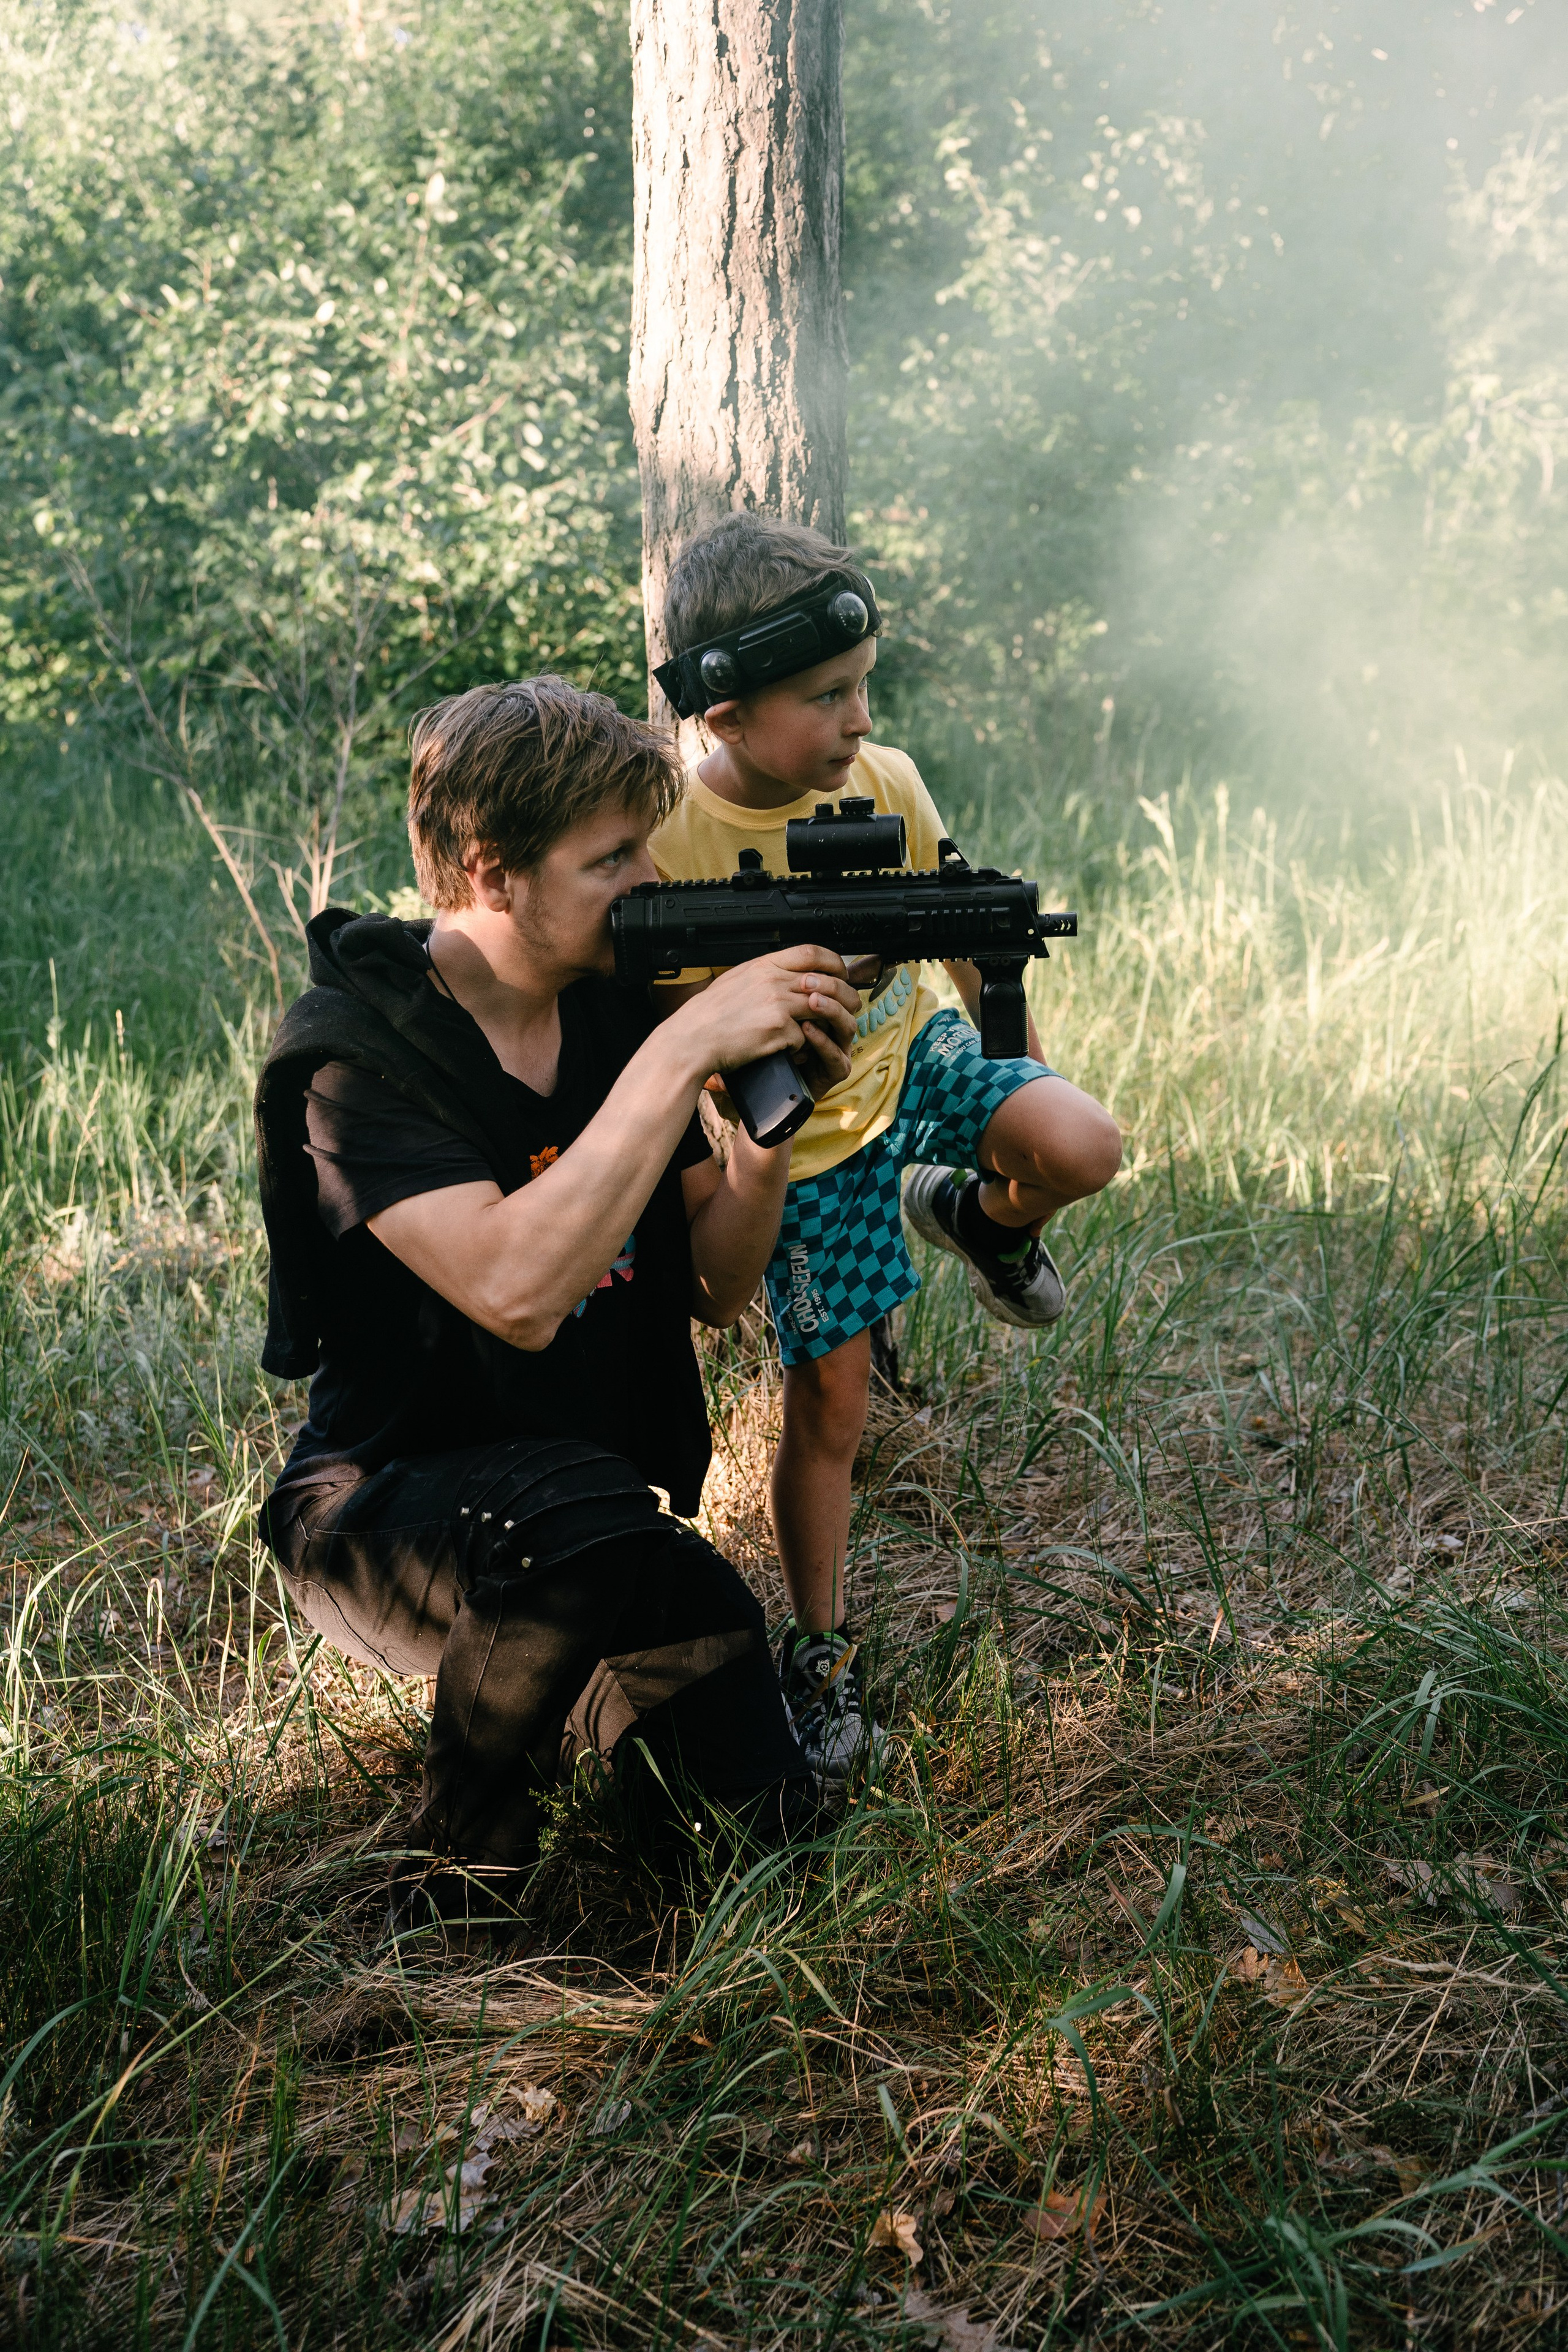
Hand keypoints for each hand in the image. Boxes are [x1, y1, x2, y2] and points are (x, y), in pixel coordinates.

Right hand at [667, 947, 859, 1100]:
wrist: (692, 1040)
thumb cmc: (709, 1015)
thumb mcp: (737, 980)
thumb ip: (765, 974)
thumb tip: (789, 973)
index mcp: (764, 965)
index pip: (811, 953)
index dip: (833, 961)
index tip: (841, 971)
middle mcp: (774, 981)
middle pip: (826, 981)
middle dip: (846, 993)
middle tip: (853, 1003)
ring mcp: (778, 1005)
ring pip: (822, 1009)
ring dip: (831, 1021)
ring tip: (832, 1029)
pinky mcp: (779, 1031)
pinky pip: (804, 1037)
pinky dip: (800, 1046)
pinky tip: (790, 1050)